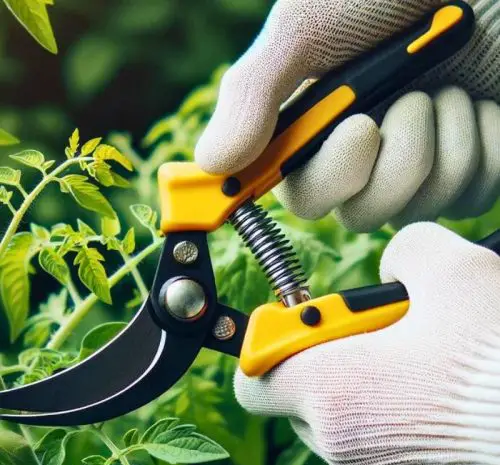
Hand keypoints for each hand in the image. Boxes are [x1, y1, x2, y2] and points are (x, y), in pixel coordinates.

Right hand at [196, 0, 499, 231]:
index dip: (288, 195)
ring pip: (417, 209)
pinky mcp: (467, 170)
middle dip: (390, 160)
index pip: (297, 191)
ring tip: (447, 90)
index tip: (264, 193)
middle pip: (359, 214)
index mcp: (320, 130)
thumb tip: (211, 162)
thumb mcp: (309, 25)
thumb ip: (254, 94)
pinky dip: (480, 145)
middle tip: (405, 101)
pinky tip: (479, 107)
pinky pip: (469, 194)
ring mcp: (419, 167)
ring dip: (439, 142)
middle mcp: (366, 157)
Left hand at [235, 223, 499, 464]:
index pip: (254, 379)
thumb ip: (401, 252)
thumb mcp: (454, 271)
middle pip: (300, 395)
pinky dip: (387, 423)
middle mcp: (340, 446)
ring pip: (338, 422)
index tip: (298, 328)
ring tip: (417, 375)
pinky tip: (430, 405)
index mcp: (333, 391)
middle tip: (379, 342)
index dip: (270, 348)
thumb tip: (388, 271)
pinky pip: (370, 449)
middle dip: (330, 362)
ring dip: (363, 393)